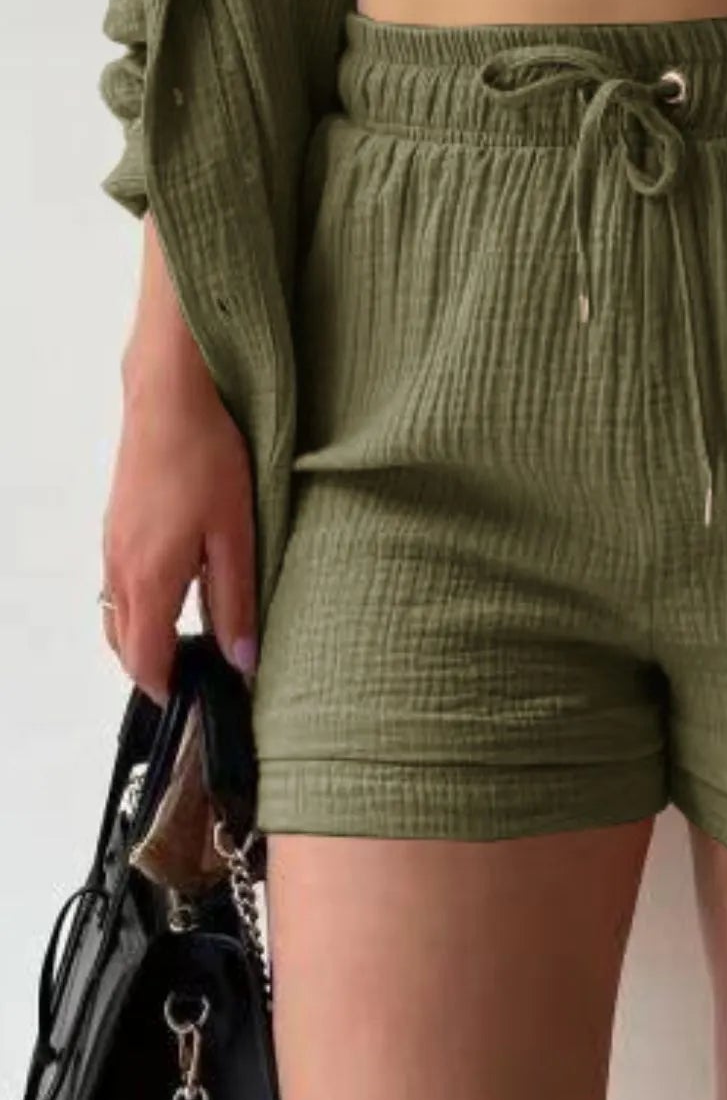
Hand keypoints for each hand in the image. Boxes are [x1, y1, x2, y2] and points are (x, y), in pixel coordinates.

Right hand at [101, 221, 257, 704]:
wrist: (170, 395)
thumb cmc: (207, 458)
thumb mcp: (237, 535)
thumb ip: (236, 602)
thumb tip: (241, 661)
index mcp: (149, 580)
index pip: (146, 661)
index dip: (170, 690)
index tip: (199, 704)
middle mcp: (120, 569)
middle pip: (124, 646)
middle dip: (155, 670)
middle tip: (200, 680)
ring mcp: (112, 546)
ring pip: (118, 615)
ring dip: (145, 639)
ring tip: (191, 645)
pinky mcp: (116, 525)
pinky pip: (118, 586)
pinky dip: (139, 607)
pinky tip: (176, 593)